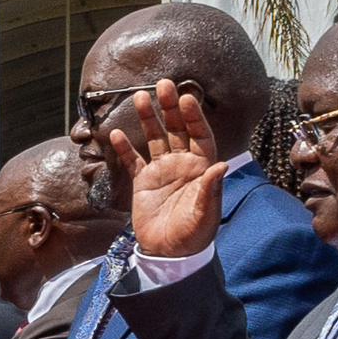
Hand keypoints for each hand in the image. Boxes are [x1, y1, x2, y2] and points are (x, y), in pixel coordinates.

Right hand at [100, 80, 233, 257]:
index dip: (194, 117)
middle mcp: (183, 164)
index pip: (200, 135)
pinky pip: (133, 160)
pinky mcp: (143, 182)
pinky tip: (115, 133)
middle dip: (171, 107)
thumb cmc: (194, 235)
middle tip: (163, 84)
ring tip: (140, 96)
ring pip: (155, 138)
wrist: (169, 255)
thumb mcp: (206, 214)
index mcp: (202, 168)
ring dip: (148, 118)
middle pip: (177, 129)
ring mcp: (162, 171)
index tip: (187, 98)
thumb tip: (222, 164)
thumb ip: (211, 189)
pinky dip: (124, 148)